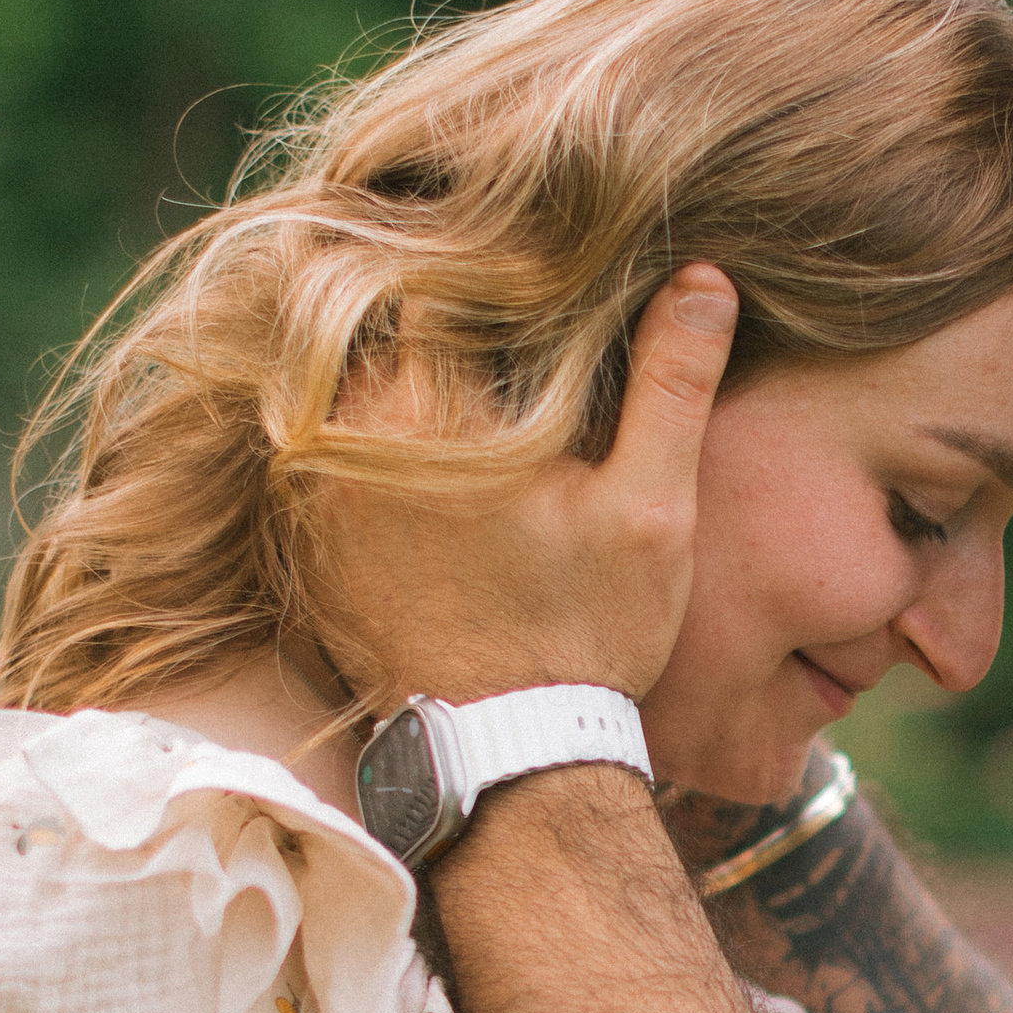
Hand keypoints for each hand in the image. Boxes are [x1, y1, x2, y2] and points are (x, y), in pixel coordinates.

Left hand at [306, 264, 738, 712]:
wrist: (506, 754)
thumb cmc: (586, 633)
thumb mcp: (651, 507)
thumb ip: (671, 384)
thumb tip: (704, 277)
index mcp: (430, 410)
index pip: (424, 273)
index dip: (475, 258)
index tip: (516, 260)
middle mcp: (349, 442)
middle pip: (369, 321)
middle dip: (424, 304)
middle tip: (487, 299)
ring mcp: (316, 494)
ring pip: (340, 386)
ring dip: (390, 371)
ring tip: (464, 370)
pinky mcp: (308, 539)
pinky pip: (322, 452)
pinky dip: (364, 437)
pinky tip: (426, 454)